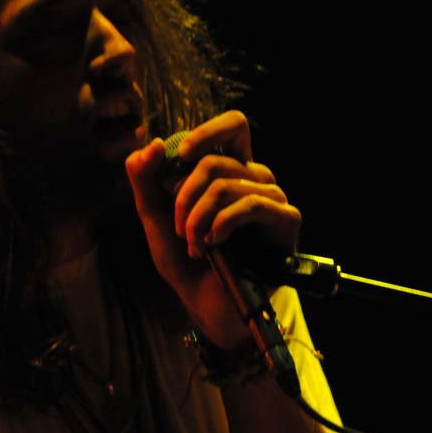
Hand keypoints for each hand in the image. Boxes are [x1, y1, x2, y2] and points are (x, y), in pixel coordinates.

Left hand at [125, 111, 300, 348]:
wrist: (207, 305)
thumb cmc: (187, 261)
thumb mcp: (156, 219)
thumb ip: (145, 181)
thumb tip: (147, 145)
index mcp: (229, 170)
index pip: (232, 127)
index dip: (206, 131)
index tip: (179, 155)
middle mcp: (254, 179)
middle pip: (218, 157)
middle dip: (185, 192)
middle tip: (178, 224)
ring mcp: (272, 198)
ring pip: (228, 182)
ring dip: (198, 217)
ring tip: (193, 245)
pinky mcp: (286, 220)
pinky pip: (253, 203)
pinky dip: (223, 223)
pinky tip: (214, 243)